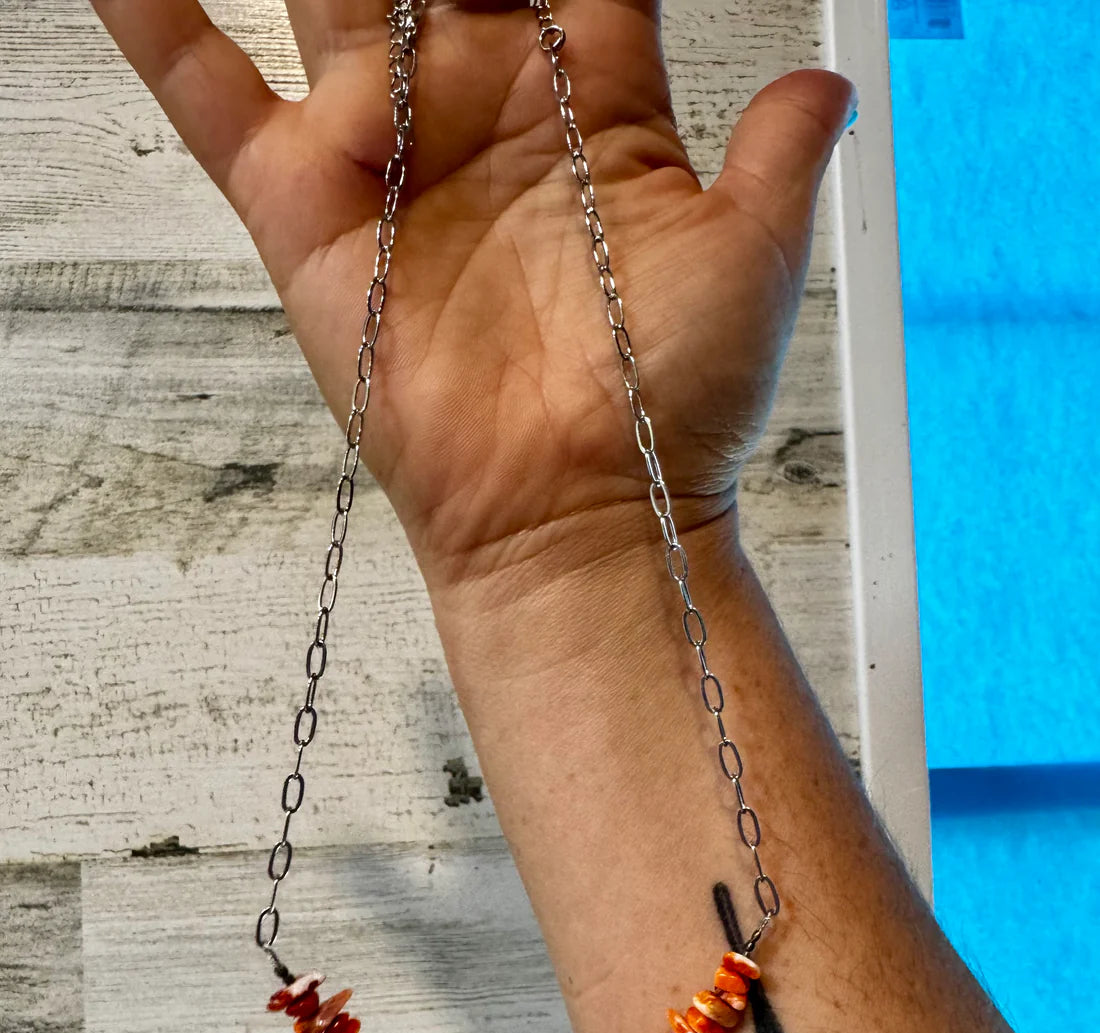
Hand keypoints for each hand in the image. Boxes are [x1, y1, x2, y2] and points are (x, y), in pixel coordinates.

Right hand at [92, 0, 854, 587]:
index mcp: (591, 98)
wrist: (580, 513)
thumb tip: (829, 84)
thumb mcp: (751, 260)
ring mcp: (388, 153)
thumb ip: (779, 155)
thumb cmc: (669, 407)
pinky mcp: (306, 213)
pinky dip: (156, 24)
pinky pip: (210, 95)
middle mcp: (482, 108)